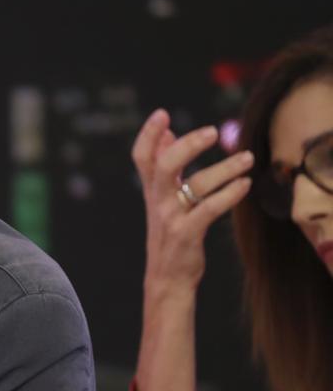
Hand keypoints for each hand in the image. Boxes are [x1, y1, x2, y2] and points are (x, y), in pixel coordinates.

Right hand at [132, 108, 253, 293]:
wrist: (166, 277)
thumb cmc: (170, 234)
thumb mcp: (162, 200)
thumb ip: (164, 168)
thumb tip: (169, 134)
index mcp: (151, 190)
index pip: (142, 157)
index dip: (148, 135)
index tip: (161, 113)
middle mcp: (157, 201)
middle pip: (165, 165)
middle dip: (188, 146)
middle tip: (212, 132)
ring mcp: (171, 217)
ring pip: (196, 185)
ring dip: (225, 168)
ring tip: (247, 158)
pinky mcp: (187, 234)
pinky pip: (209, 209)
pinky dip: (229, 194)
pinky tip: (245, 185)